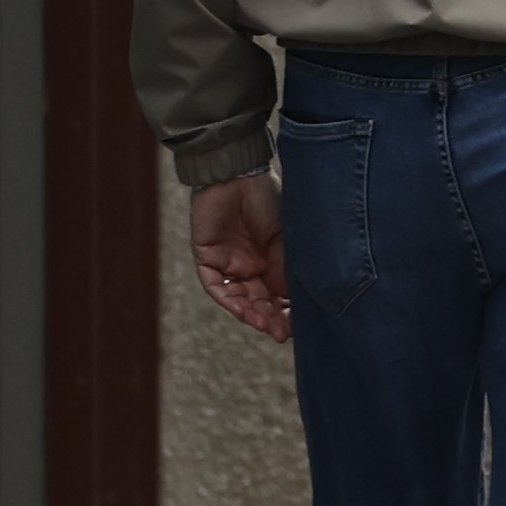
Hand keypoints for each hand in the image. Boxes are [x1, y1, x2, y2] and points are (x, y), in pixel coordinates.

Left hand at [191, 170, 292, 341]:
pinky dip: (229, 300)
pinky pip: (216, 286)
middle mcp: (250, 265)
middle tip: (280, 333)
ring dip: (250, 314)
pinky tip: (243, 310)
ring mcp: (228, 262)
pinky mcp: (207, 257)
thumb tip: (295, 305)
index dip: (287, 312)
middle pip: (259, 301)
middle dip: (269, 319)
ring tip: (263, 325)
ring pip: (238, 298)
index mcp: (271, 260)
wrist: (238, 172)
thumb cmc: (267, 199)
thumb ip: (287, 269)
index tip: (297, 326)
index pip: (279, 295)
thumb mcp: (286, 238)